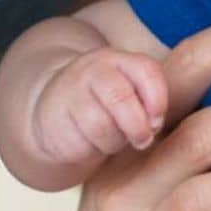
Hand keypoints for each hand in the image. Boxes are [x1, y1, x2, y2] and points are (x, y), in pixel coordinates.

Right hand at [30, 48, 168, 165]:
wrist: (56, 105)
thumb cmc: (107, 102)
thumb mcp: (131, 91)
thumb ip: (148, 101)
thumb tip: (154, 126)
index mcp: (119, 59)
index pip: (147, 71)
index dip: (158, 101)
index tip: (156, 122)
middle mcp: (92, 70)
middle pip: (120, 97)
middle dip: (137, 126)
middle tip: (143, 140)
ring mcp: (69, 92)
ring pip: (100, 125)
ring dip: (114, 142)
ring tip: (114, 142)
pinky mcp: (52, 119)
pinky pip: (80, 143)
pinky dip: (91, 151)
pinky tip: (90, 144)